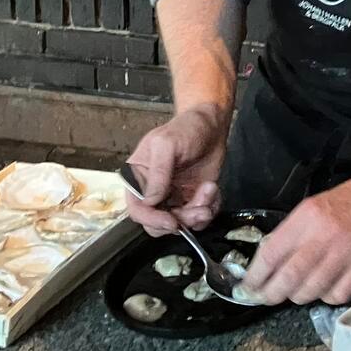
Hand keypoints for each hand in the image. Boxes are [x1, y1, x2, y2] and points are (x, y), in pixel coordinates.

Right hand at [125, 104, 227, 235]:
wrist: (211, 126)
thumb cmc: (185, 128)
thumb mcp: (166, 144)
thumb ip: (158, 172)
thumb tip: (150, 200)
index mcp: (138, 178)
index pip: (137, 210)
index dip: (152, 220)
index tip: (172, 222)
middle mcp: (153, 192)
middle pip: (159, 224)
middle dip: (182, 220)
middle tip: (201, 209)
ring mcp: (173, 198)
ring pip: (181, 224)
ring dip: (199, 213)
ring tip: (210, 189)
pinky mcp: (192, 200)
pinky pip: (198, 218)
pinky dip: (210, 208)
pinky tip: (213, 190)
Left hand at [243, 170, 350, 305]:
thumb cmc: (346, 203)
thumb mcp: (311, 208)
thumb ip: (290, 233)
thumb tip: (265, 264)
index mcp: (308, 217)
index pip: (272, 253)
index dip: (256, 275)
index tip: (248, 285)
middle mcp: (325, 236)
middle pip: (289, 278)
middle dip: (271, 293)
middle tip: (266, 297)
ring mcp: (347, 254)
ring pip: (310, 291)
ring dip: (298, 296)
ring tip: (298, 289)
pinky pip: (336, 296)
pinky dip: (326, 296)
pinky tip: (326, 286)